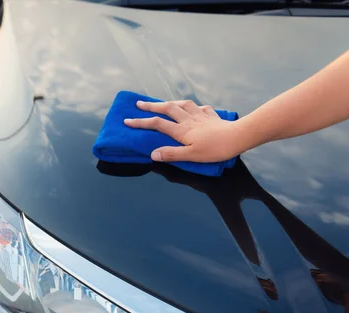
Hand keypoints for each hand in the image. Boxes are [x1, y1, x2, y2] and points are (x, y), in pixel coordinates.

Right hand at [124, 100, 245, 162]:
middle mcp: (188, 120)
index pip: (156, 124)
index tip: (127, 120)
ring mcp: (200, 116)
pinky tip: (193, 108)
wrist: (238, 137)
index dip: (141, 122)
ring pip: (182, 105)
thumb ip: (171, 154)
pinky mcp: (212, 116)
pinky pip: (200, 108)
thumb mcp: (191, 156)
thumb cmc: (215, 149)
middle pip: (166, 109)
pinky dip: (193, 107)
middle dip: (151, 106)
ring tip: (163, 103)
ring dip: (170, 103)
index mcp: (181, 130)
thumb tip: (152, 154)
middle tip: (139, 104)